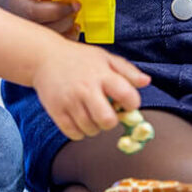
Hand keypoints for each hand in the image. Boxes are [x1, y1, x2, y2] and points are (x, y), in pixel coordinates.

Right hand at [2, 0, 80, 38]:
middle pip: (35, 13)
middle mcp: (18, 9)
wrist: (14, 6)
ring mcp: (24, 28)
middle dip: (59, 10)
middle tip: (77, 4)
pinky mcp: (35, 40)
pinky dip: (69, 35)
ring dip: (66, 22)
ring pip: (45, 30)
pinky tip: (74, 26)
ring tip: (74, 13)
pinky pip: (53, 41)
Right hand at [31, 42, 149, 140]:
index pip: (126, 95)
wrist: (44, 57)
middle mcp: (86, 88)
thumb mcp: (105, 58)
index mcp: (102, 74)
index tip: (126, 102)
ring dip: (95, 126)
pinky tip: (79, 118)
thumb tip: (147, 82)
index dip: (132, 103)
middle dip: (111, 121)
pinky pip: (74, 134)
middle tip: (106, 113)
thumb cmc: (79, 58)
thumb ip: (127, 71)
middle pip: (108, 121)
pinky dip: (80, 131)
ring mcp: (69, 101)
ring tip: (90, 112)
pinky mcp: (56, 111)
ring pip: (91, 130)